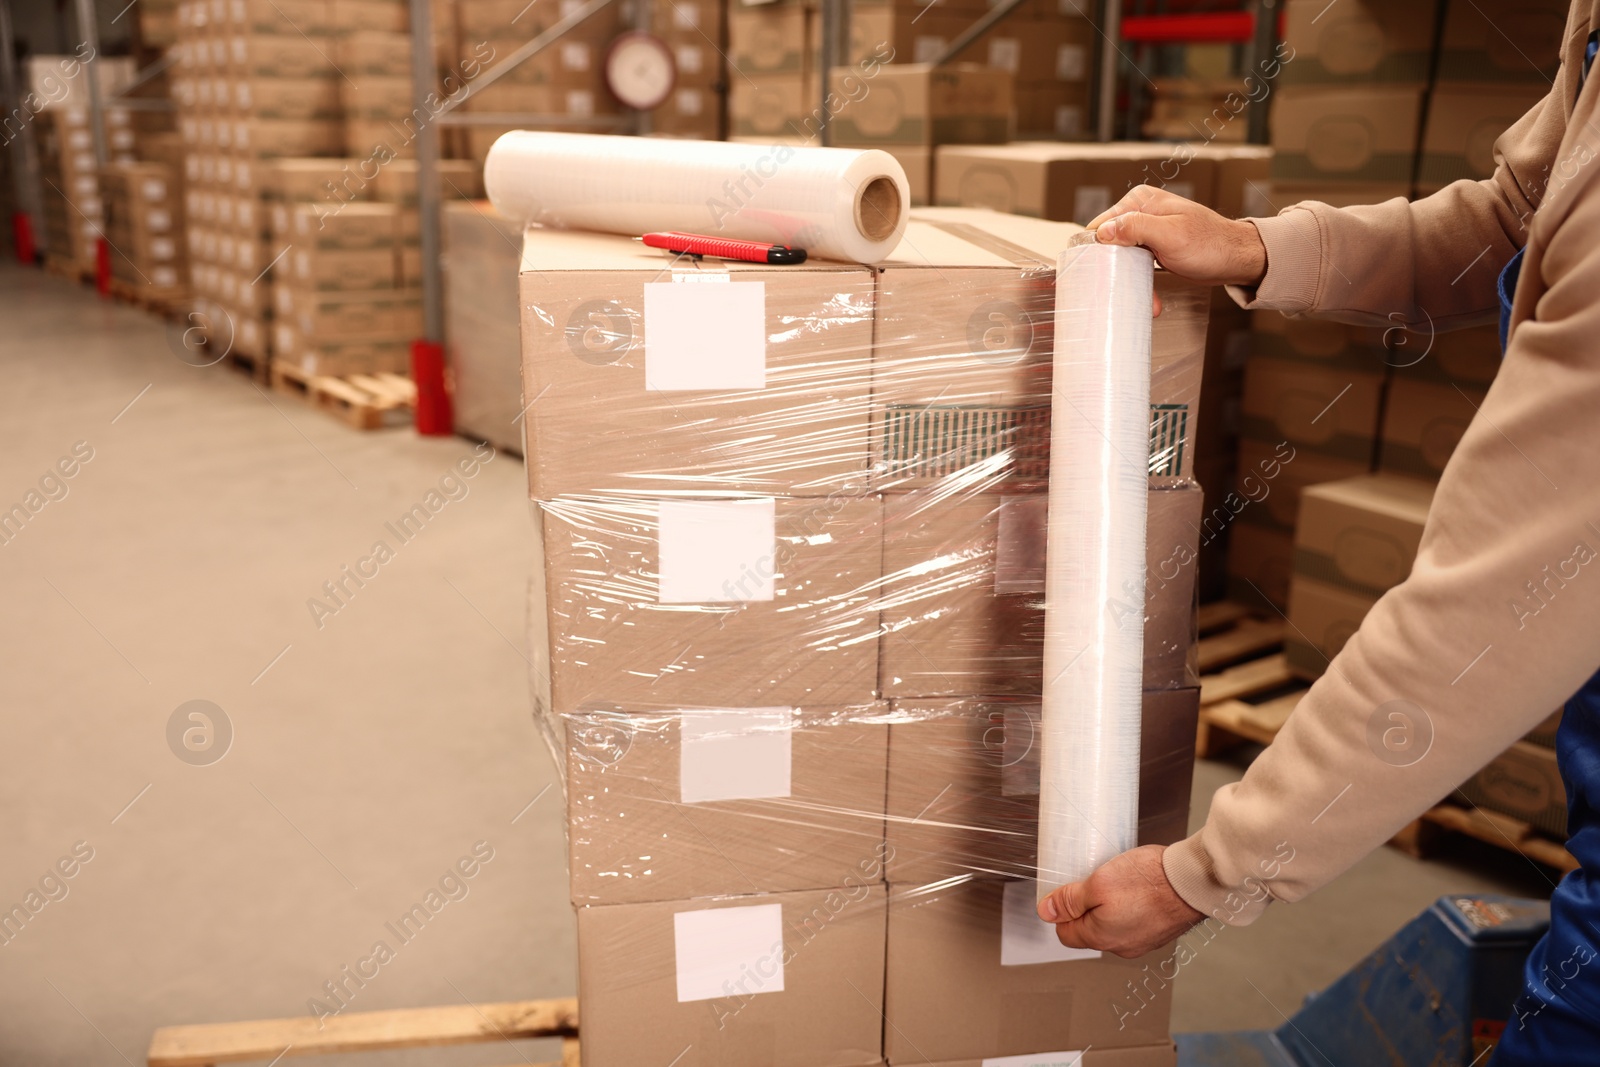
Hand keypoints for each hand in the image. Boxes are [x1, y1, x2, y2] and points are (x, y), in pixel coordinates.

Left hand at [1036, 845, 1204, 958]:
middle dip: (1086, 907)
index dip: (1062, 911)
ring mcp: (1142, 941)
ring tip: (1118, 882)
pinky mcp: (1158, 932)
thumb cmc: (1150, 881)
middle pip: (1088, 930)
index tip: (1067, 892)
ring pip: (1112, 925)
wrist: (1192, 881)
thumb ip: (1070, 900)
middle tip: (1093, 882)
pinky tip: (1137, 888)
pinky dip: (1130, 906)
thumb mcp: (1098, 883)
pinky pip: (1133, 921)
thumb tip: (1046, 911)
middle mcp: (1121, 946)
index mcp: (1101, 937)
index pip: (1065, 933)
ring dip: (1109, 905)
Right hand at [1088, 186, 1267, 288]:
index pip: (1101, 224)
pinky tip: (1153, 298)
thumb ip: (1136, 228)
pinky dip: (1140, 281)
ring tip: (1148, 299)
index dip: (1097, 251)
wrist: (1236, 258)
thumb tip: (1103, 231)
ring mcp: (1146, 229)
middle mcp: (1140, 211)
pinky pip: (1135, 264)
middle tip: (1124, 292)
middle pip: (1108, 243)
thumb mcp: (1170, 235)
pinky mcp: (1153, 245)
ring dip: (1129, 280)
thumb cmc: (1210, 245)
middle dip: (1115, 270)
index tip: (1101, 275)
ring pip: (1121, 257)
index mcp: (1140, 201)